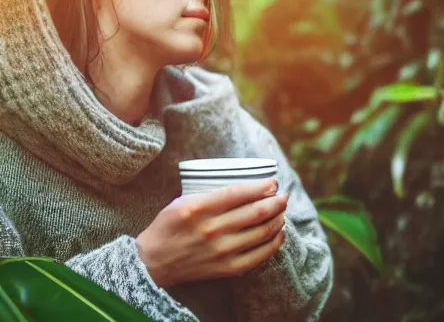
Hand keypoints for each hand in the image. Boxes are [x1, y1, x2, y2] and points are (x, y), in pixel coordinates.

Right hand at [136, 179, 287, 286]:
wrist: (154, 262)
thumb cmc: (169, 226)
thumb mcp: (182, 201)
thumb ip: (210, 194)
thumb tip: (244, 186)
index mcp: (199, 207)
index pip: (238, 193)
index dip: (260, 187)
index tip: (273, 182)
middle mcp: (211, 229)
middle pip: (255, 212)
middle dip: (276, 201)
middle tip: (284, 195)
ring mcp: (221, 250)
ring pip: (261, 232)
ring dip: (278, 219)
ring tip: (282, 211)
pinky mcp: (227, 268)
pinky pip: (259, 255)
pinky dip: (274, 242)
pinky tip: (279, 233)